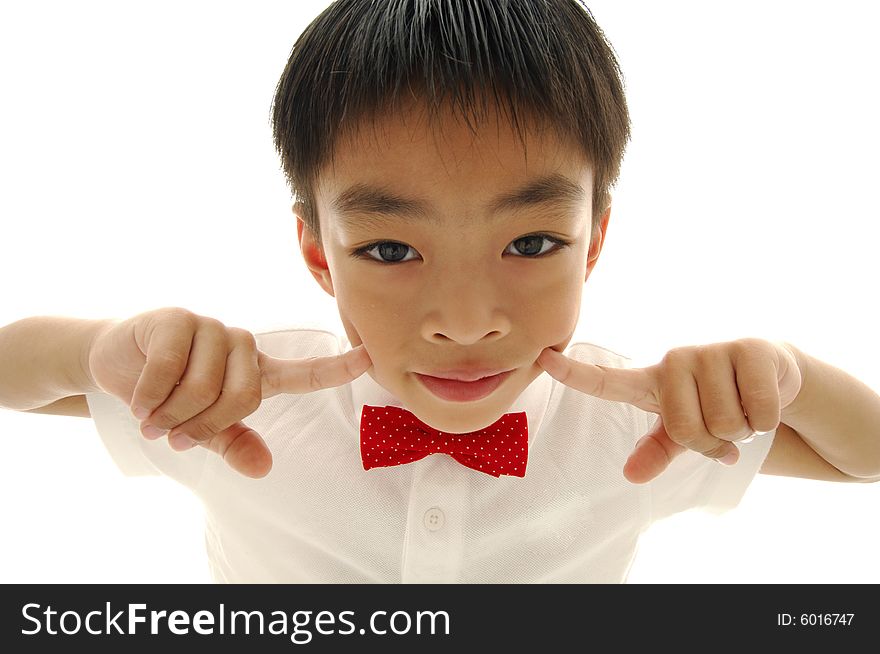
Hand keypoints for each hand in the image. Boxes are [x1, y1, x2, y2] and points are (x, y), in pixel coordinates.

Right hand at [88, 307, 371, 477]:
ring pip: (204, 387)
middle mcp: (242, 346)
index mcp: (257, 372)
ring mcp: (212, 328)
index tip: (371, 358)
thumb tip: (263, 468)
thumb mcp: (201, 426)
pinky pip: (170, 369)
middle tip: (172, 434)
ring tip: (152, 415)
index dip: (337, 368)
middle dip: (202, 426)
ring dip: (170, 415)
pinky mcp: (178, 320)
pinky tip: (138, 401)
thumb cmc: (169, 393)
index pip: (304, 372)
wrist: (116, 361)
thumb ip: (232, 442)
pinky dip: (150, 397)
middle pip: (241, 398)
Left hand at [536, 338, 801, 483]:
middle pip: (685, 429)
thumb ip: (657, 450)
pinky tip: (763, 403)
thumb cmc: (713, 403)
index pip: (606, 381)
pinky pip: (758, 412)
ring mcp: (710, 351)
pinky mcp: (748, 350)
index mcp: (650, 382)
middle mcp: (674, 360)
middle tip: (721, 427)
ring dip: (741, 430)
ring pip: (724, 423)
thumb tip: (631, 475)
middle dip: (710, 442)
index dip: (575, 374)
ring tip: (741, 409)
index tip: (544, 360)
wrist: (770, 376)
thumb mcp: (682, 432)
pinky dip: (766, 421)